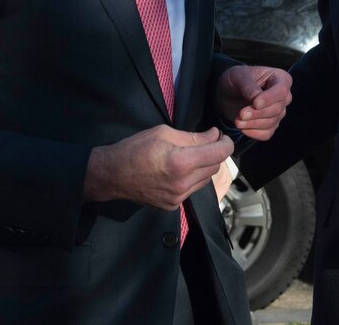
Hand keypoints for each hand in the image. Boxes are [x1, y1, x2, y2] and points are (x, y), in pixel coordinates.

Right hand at [84, 125, 232, 209]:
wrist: (112, 175)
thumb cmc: (135, 149)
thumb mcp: (164, 133)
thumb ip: (193, 137)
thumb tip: (215, 136)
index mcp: (182, 163)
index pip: (219, 154)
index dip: (226, 143)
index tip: (223, 137)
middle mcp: (183, 184)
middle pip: (215, 167)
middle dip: (215, 153)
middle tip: (207, 142)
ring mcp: (178, 198)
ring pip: (206, 180)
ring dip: (205, 167)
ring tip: (192, 156)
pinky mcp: (173, 205)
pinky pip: (193, 190)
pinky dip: (193, 179)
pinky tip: (181, 170)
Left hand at [216, 65, 291, 139]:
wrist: (228, 93)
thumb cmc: (236, 80)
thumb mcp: (238, 76)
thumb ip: (248, 86)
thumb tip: (256, 98)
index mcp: (280, 78)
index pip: (281, 90)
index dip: (269, 98)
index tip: (255, 103)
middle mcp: (283, 96)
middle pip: (277, 109)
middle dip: (258, 113)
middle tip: (241, 114)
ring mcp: (279, 111)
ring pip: (272, 122)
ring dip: (253, 124)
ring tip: (238, 121)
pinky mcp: (271, 124)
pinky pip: (267, 133)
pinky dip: (255, 133)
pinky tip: (243, 128)